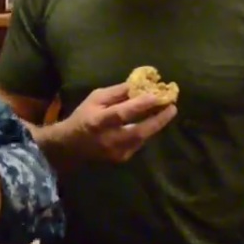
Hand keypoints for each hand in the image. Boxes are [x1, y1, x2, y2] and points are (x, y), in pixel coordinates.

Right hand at [53, 83, 177, 163]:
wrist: (71, 146)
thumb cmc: (84, 116)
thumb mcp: (96, 98)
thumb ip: (117, 92)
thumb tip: (140, 84)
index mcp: (98, 121)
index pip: (122, 113)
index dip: (140, 105)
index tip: (158, 95)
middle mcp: (108, 139)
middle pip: (138, 132)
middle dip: (158, 120)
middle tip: (172, 107)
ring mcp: (115, 152)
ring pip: (142, 138)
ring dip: (156, 124)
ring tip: (167, 111)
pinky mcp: (121, 159)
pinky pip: (139, 143)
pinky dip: (146, 131)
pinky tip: (150, 122)